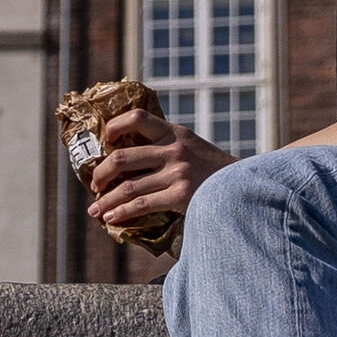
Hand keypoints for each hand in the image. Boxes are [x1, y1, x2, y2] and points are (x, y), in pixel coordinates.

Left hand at [84, 107, 231, 236]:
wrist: (242, 186)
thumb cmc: (210, 170)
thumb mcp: (191, 146)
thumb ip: (165, 147)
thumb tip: (126, 161)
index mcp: (174, 132)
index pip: (137, 117)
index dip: (114, 127)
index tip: (105, 141)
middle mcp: (174, 149)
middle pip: (122, 157)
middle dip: (101, 174)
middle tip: (94, 186)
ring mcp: (177, 172)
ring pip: (128, 186)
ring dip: (106, 201)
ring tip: (96, 211)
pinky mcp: (181, 194)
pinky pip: (142, 205)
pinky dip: (122, 213)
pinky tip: (112, 219)